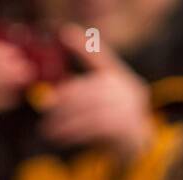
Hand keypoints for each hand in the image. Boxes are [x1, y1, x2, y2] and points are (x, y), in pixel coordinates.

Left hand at [38, 24, 154, 165]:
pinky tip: (60, 137)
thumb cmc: (112, 120)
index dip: (83, 45)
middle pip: (85, 90)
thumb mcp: (102, 99)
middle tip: (44, 111)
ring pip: (86, 111)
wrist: (137, 143)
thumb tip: (52, 95)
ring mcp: (125, 107)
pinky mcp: (122, 126)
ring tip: (47, 130)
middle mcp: (123, 87)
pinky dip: (72, 133)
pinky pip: (91, 128)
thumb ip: (83, 92)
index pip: (99, 56)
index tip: (64, 33)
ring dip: (63, 121)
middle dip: (62, 102)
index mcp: (117, 76)